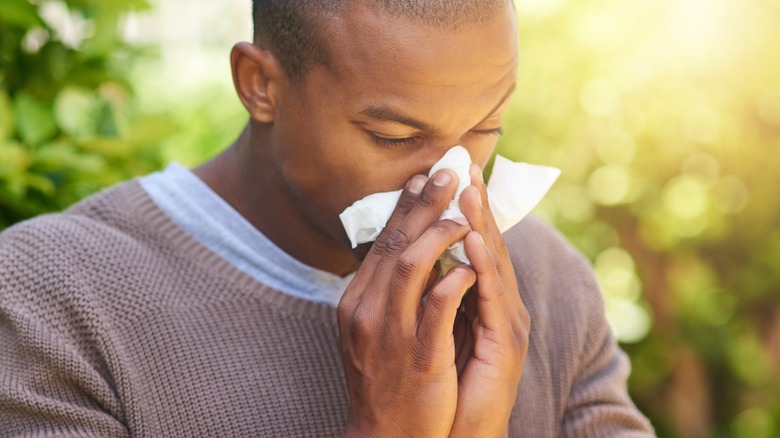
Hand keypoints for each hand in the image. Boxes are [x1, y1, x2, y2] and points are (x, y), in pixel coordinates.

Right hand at [338, 170, 475, 437]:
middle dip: (424, 204)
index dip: (405, 207)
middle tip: (449, 173)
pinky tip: (471, 264)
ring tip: (464, 213)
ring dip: (440, 233)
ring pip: (410, 265)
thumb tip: (411, 251)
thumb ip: (387, 291)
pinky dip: (453, 281)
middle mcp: (366, 309)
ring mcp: (389, 332)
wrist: (385, 435)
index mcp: (357, 300)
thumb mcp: (375, 329)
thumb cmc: (386, 378)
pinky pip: (435, 308)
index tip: (423, 177)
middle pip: (395, 242)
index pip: (382, 242)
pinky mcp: (417, 355)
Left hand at [448, 164, 530, 437]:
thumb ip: (436, 291)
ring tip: (470, 191)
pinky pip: (492, 301)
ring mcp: (507, 323)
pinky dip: (483, 270)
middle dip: (476, 204)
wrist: (456, 432)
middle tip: (464, 164)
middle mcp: (499, 304)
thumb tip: (420, 256)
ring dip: (482, 225)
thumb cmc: (446, 380)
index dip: (463, 208)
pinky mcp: (505, 344)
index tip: (448, 173)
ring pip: (494, 265)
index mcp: (482, 298)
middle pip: (488, 245)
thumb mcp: (438, 327)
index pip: (472, 244)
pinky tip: (474, 244)